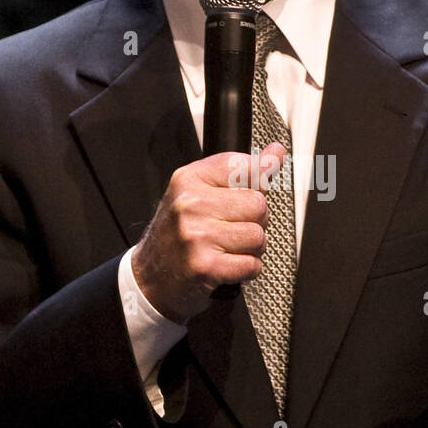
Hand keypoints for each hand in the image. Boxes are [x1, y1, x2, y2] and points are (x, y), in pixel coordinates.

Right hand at [131, 143, 286, 322]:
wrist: (151, 276)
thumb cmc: (178, 234)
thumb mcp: (200, 192)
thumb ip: (242, 172)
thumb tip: (276, 151)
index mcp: (189, 180)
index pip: (243, 166)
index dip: (255, 183)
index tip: (246, 192)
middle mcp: (190, 204)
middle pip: (258, 205)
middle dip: (255, 221)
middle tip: (231, 229)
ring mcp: (197, 235)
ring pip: (258, 236)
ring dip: (251, 248)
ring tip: (227, 248)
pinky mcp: (205, 266)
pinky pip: (252, 264)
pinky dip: (247, 269)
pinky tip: (227, 266)